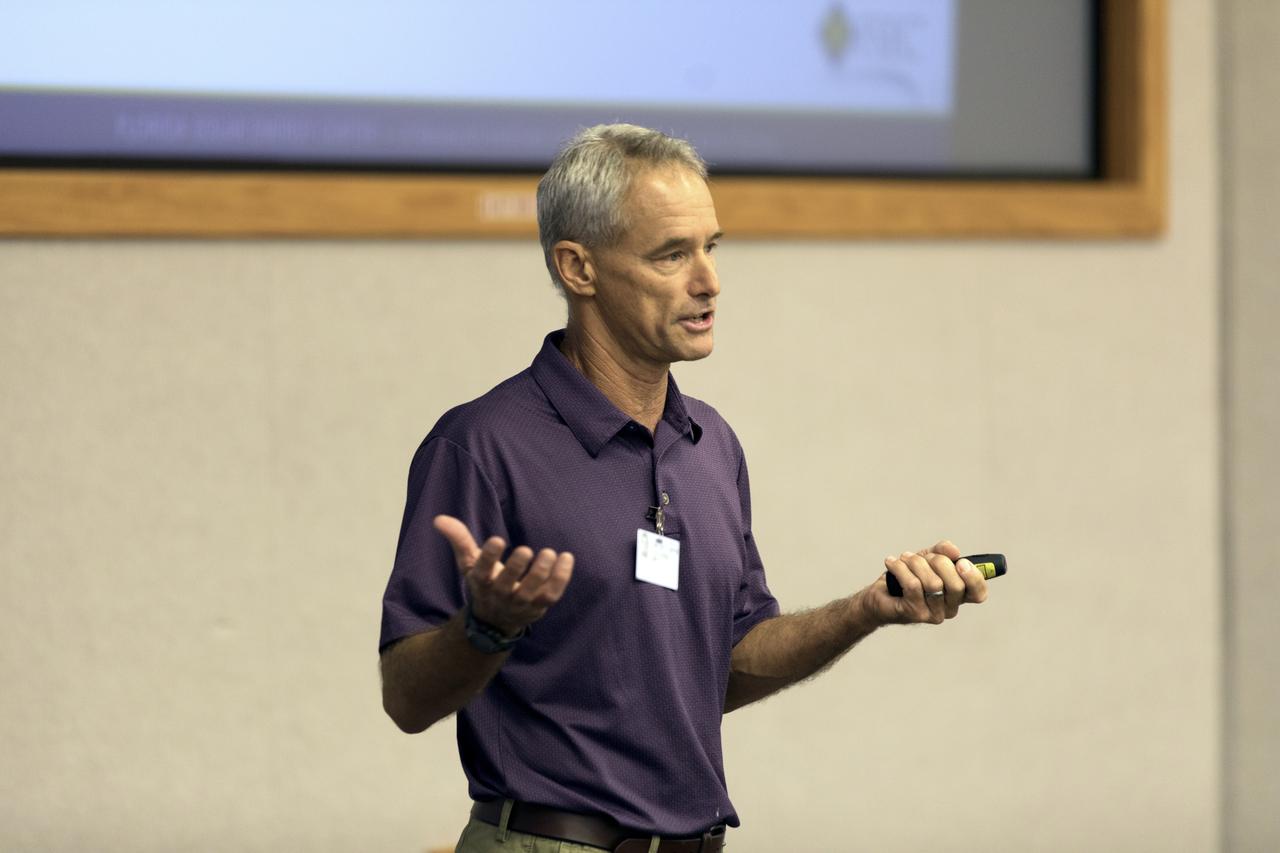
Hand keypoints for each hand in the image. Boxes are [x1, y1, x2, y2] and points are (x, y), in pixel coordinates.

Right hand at [433, 515, 573, 635]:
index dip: (489, 556)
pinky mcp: (540, 605)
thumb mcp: (469, 562)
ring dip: (541, 572)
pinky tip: (566, 557)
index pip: (482, 570)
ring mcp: (521, 603)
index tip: (497, 540)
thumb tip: (439, 519)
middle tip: (525, 550)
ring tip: (548, 552)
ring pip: (532, 591)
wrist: (496, 619)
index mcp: (481, 581)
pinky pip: (552, 594)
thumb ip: (459, 539)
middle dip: (516, 568)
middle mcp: (500, 594)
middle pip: (507, 584)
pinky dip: (561, 578)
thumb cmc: (485, 582)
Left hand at [860, 540, 987, 625]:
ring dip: (916, 563)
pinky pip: (913, 585)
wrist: (880, 594)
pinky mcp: (914, 613)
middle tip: (923, 557)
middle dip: (938, 562)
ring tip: (904, 558)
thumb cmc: (908, 576)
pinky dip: (900, 568)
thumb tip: (954, 551)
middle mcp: (949, 609)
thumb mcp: (928, 559)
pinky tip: (891, 563)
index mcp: (958, 597)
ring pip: (932, 583)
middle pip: (955, 585)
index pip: (978, 593)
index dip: (974, 577)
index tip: (961, 562)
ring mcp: (932, 614)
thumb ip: (943, 552)